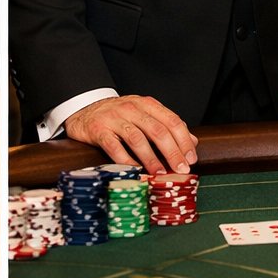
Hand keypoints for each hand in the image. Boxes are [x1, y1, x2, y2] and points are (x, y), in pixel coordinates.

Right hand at [63, 95, 198, 174]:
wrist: (83, 109)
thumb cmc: (118, 115)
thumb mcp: (144, 115)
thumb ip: (167, 126)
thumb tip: (193, 142)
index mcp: (146, 104)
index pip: (171, 120)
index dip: (184, 140)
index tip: (191, 158)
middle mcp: (131, 108)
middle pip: (157, 130)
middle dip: (172, 152)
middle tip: (181, 169)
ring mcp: (113, 118)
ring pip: (137, 138)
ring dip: (151, 158)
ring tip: (160, 173)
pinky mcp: (98, 130)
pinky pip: (114, 146)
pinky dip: (126, 160)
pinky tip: (135, 170)